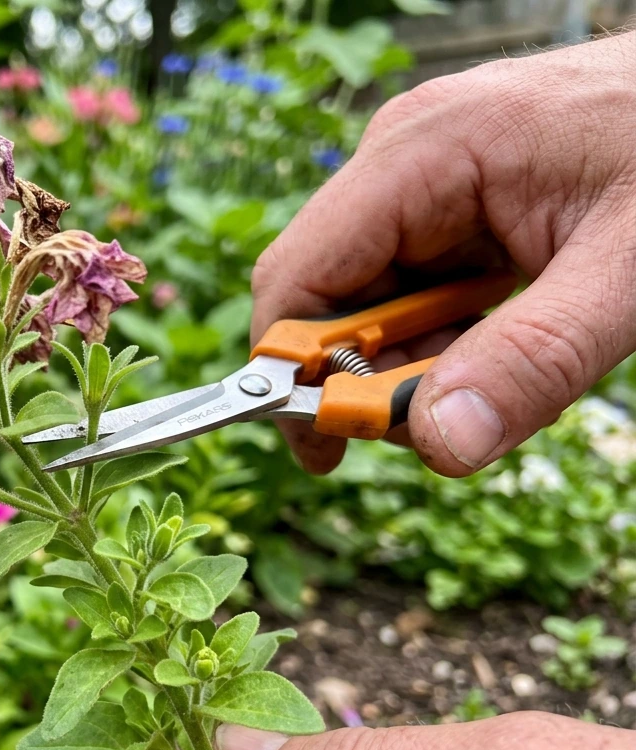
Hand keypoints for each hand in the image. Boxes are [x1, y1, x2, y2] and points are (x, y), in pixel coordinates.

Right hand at [250, 32, 635, 475]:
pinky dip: (454, 338)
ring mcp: (425, 181)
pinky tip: (514, 336)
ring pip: (376, 304)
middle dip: (378, 376)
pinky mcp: (453, 202)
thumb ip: (535, 358)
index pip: (298, 277)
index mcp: (419, 154)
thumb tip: (439, 443)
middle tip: (450, 422)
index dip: (292, 371)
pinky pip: (418, 291)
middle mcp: (402, 162)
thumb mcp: (625, 269)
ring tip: (514, 366)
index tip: (326, 449)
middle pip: (332, 299)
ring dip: (426, 362)